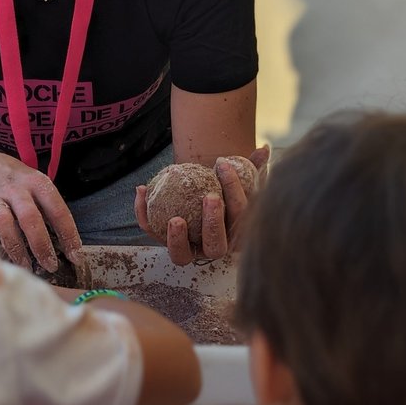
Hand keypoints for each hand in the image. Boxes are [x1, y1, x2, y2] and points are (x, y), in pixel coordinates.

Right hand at [0, 151, 82, 274]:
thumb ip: (47, 207)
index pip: (58, 210)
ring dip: (16, 249)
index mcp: (36, 182)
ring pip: (5, 225)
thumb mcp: (35, 183)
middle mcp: (16, 189)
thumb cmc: (15, 180)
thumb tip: (65, 243)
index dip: (69, 235)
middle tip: (50, 265)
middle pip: (30, 219)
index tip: (75, 256)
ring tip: (25, 266)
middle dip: (42, 246)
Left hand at [134, 144, 270, 265]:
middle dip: (214, 224)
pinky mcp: (163, 241)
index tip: (223, 164)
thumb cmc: (223, 192)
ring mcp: (187, 249)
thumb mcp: (240, 181)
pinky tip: (141, 189)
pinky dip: (143, 214)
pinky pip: (151, 231)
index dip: (234, 190)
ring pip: (181, 255)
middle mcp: (212, 248)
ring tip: (175, 219)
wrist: (197, 201)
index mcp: (236, 236)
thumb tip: (264, 149)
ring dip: (176, 239)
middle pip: (216, 245)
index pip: (240, 216)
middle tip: (210, 197)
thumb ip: (253, 168)